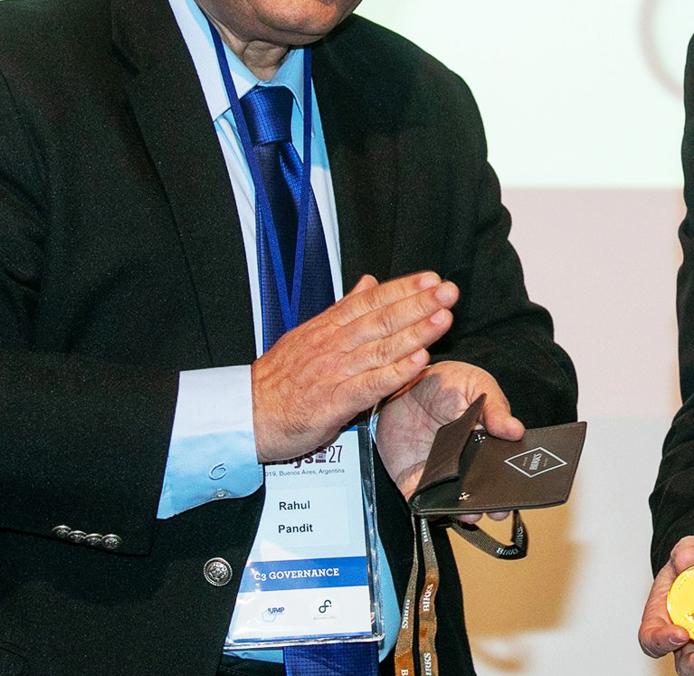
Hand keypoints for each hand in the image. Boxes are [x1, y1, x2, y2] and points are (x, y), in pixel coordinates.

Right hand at [251, 272, 454, 461]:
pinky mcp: (333, 402)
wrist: (245, 414)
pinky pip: (369, 385)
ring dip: (415, 333)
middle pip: (381, 320)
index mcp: (327, 327)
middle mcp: (332, 345)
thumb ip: (342, 309)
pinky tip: (419, 363)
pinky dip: (395, 373)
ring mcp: (333, 372)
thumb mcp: (308, 334)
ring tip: (443, 320)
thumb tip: (369, 282)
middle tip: (449, 292)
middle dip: (418, 304)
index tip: (431, 279)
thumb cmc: (279, 379)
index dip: (402, 288)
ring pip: (380, 348)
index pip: (370, 301)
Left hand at [377, 360, 523, 522]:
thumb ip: (494, 406)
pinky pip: (424, 502)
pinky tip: (437, 508)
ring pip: (457, 502)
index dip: (514, 479)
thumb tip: (516, 430)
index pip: (505, 466)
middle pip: (484, 490)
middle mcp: (466, 462)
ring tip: (471, 511)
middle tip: (498, 508)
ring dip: (466, 511)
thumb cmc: (441, 383)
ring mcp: (441, 474)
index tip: (519, 488)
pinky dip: (430, 510)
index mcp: (486, 440)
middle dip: (494, 504)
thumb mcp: (474, 383)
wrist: (397, 388)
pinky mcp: (416, 482)